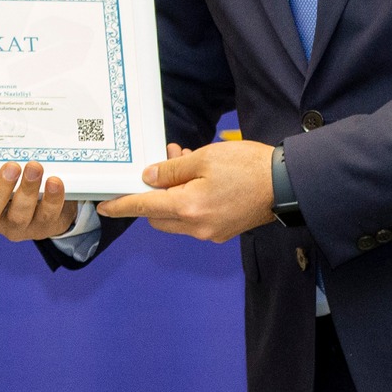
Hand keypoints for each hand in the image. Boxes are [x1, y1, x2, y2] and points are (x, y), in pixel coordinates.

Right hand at [0, 162, 77, 241]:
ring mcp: (19, 226)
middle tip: (11, 167)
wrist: (47, 207)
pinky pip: (48, 215)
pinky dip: (52, 198)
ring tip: (34, 167)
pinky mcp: (44, 226)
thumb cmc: (12, 183)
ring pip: (20, 214)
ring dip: (27, 189)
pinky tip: (54, 181)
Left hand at [96, 140, 274, 242]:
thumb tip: (149, 178)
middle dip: (153, 194)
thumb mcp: (204, 159)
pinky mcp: (223, 232)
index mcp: (188, 208)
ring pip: (176, 218)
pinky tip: (200, 179)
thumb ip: (172, 170)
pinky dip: (189, 202)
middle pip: (158, 216)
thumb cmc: (248, 167)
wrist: (287, 184)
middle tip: (164, 163)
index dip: (122, 205)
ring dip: (172, 195)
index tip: (105, 206)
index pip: (144, 207)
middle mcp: (197, 227)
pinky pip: (195, 220)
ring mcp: (211, 233)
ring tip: (185, 162)